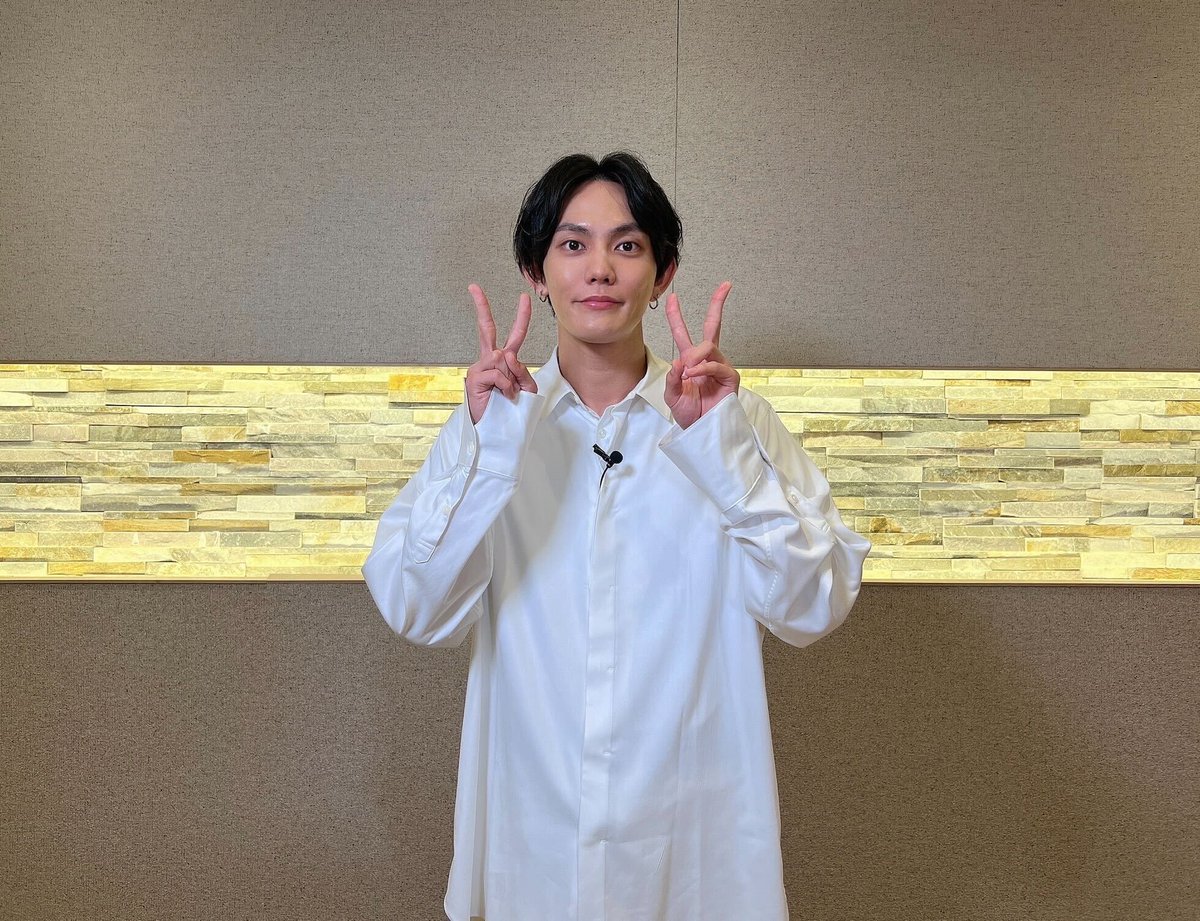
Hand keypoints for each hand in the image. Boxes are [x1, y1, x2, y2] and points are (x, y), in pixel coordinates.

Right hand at [466, 284, 537, 424]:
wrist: (495, 430)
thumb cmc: (509, 410)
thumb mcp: (525, 390)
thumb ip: (521, 371)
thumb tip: (505, 353)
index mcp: (504, 361)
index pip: (513, 334)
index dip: (521, 316)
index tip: (523, 297)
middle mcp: (490, 360)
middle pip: (487, 328)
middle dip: (480, 306)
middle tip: (473, 287)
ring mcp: (480, 367)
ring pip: (503, 359)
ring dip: (512, 379)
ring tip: (508, 395)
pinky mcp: (475, 377)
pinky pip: (499, 374)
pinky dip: (506, 386)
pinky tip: (501, 396)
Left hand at [664, 281, 738, 428]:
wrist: (701, 430)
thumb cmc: (689, 413)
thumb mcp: (671, 395)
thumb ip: (671, 378)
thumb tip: (680, 361)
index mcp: (690, 361)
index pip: (683, 333)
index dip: (676, 315)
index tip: (672, 298)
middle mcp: (707, 359)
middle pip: (713, 325)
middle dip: (718, 304)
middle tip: (726, 285)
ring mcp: (720, 366)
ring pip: (708, 346)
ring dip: (694, 358)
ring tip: (687, 374)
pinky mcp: (730, 376)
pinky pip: (714, 364)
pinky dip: (701, 369)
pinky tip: (693, 376)